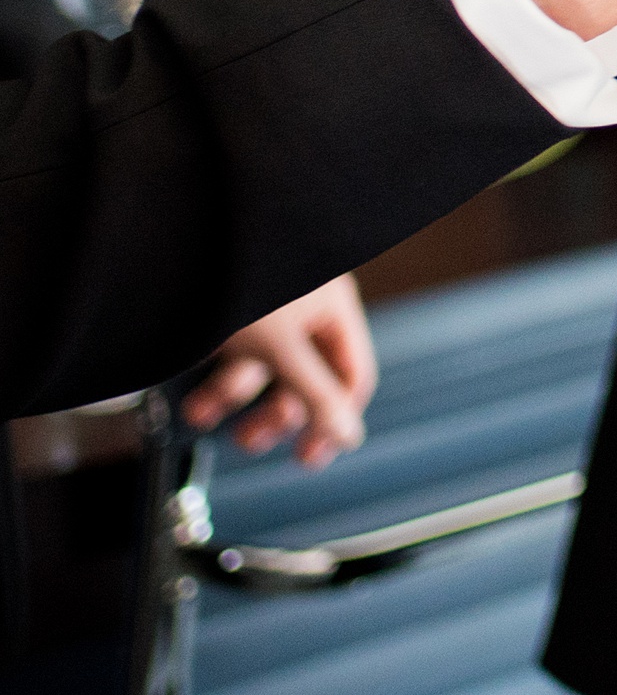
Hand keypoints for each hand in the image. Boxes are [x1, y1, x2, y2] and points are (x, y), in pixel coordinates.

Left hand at [179, 274, 376, 468]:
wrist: (186, 239)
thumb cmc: (245, 276)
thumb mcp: (284, 347)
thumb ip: (318, 395)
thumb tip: (351, 436)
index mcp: (333, 310)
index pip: (352, 375)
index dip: (334, 418)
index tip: (308, 456)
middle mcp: (307, 310)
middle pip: (306, 377)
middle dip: (275, 414)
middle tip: (249, 440)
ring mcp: (271, 310)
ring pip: (264, 367)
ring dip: (232, 397)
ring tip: (201, 412)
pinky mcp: (236, 311)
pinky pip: (236, 352)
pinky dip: (215, 377)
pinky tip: (195, 394)